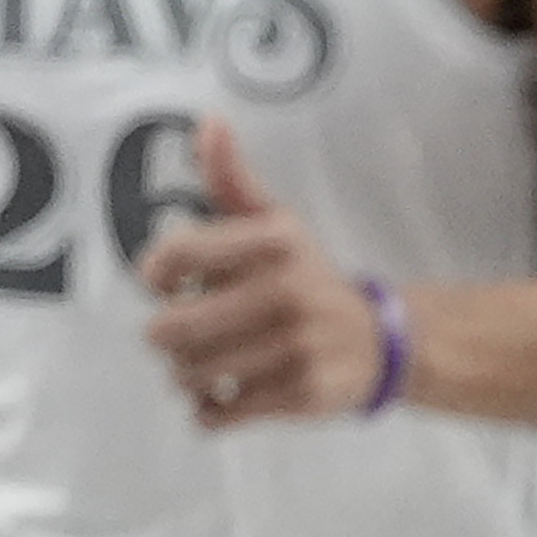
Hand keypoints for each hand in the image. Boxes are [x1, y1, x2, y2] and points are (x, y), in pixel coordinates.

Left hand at [138, 120, 384, 427]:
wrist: (380, 341)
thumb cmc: (306, 277)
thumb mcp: (276, 222)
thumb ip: (233, 178)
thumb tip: (208, 123)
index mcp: (272, 242)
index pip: (175, 255)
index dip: (156, 274)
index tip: (166, 283)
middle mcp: (284, 291)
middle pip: (171, 329)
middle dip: (168, 338)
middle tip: (186, 335)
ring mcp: (294, 346)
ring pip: (190, 375)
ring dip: (187, 376)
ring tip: (208, 364)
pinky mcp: (299, 394)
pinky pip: (218, 413)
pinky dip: (210, 410)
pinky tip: (227, 394)